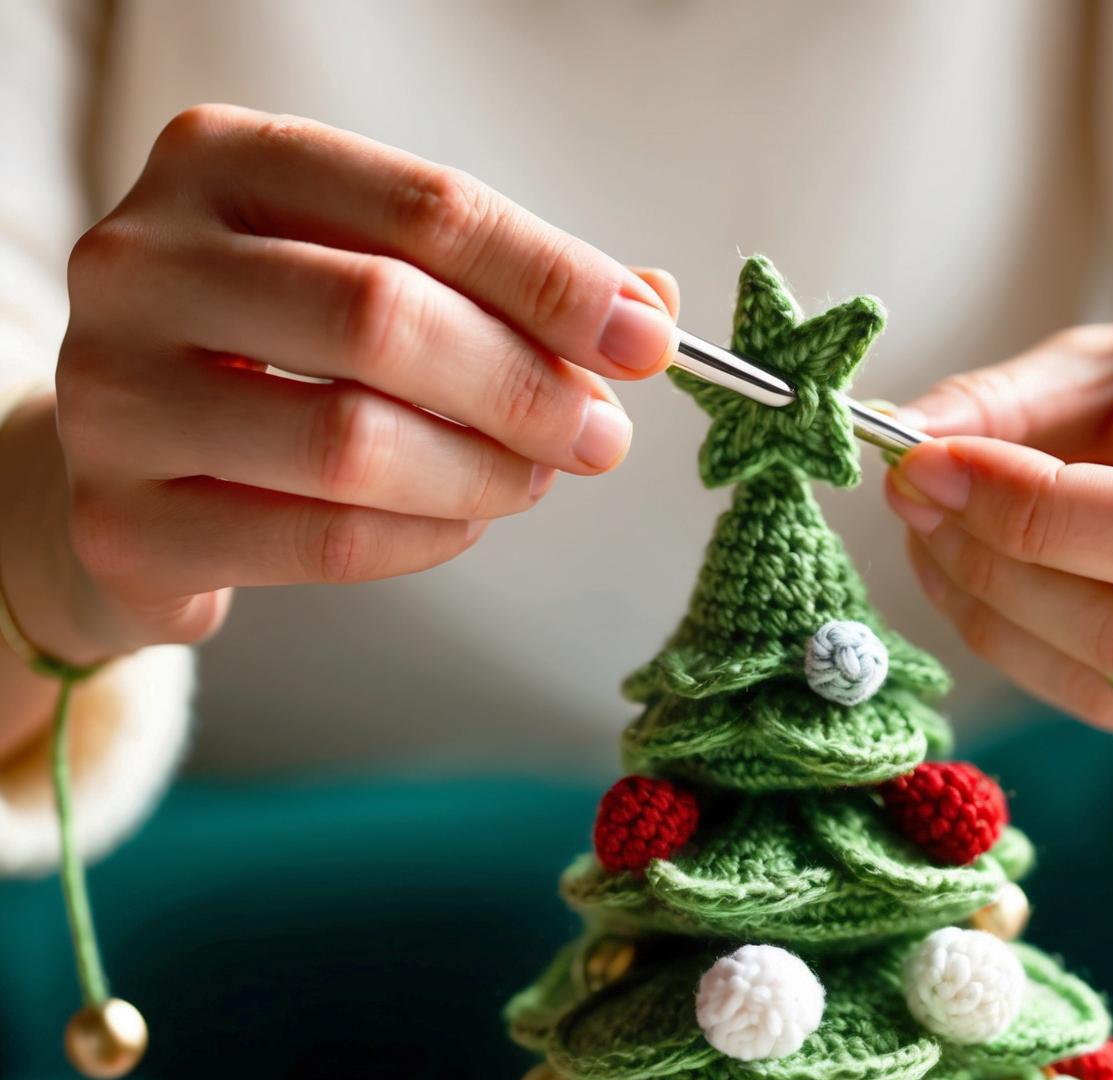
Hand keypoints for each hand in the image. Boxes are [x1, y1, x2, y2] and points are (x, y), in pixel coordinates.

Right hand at [3, 104, 677, 672]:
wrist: (135, 467)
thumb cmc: (277, 361)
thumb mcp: (375, 282)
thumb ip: (503, 288)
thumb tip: (654, 307)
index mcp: (222, 163)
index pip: (422, 206)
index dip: (552, 279)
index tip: (647, 342)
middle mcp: (144, 261)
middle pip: (383, 318)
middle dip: (525, 387)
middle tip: (600, 438)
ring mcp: (115, 393)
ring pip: (352, 442)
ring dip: (484, 475)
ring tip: (534, 481)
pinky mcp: (126, 522)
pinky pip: (324, 541)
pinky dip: (428, 540)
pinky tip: (461, 525)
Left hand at [885, 312, 1112, 757]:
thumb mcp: (1109, 363)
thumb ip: (1000, 403)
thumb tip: (900, 445)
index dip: (1039, 519)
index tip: (930, 474)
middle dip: (998, 574)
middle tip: (921, 515)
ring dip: (1003, 626)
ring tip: (946, 556)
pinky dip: (1039, 668)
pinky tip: (1003, 609)